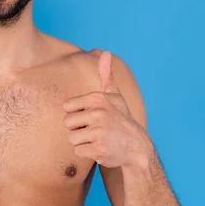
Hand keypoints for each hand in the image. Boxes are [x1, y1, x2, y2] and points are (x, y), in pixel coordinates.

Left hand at [63, 51, 148, 167]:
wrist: (137, 147)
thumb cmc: (121, 120)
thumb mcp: (114, 96)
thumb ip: (106, 75)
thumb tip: (105, 52)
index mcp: (97, 98)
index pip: (67, 108)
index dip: (77, 115)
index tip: (92, 117)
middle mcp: (98, 113)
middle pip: (67, 123)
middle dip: (78, 129)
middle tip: (95, 131)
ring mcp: (99, 131)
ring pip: (72, 138)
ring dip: (82, 142)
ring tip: (97, 139)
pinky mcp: (99, 149)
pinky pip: (78, 152)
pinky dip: (87, 153)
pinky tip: (100, 149)